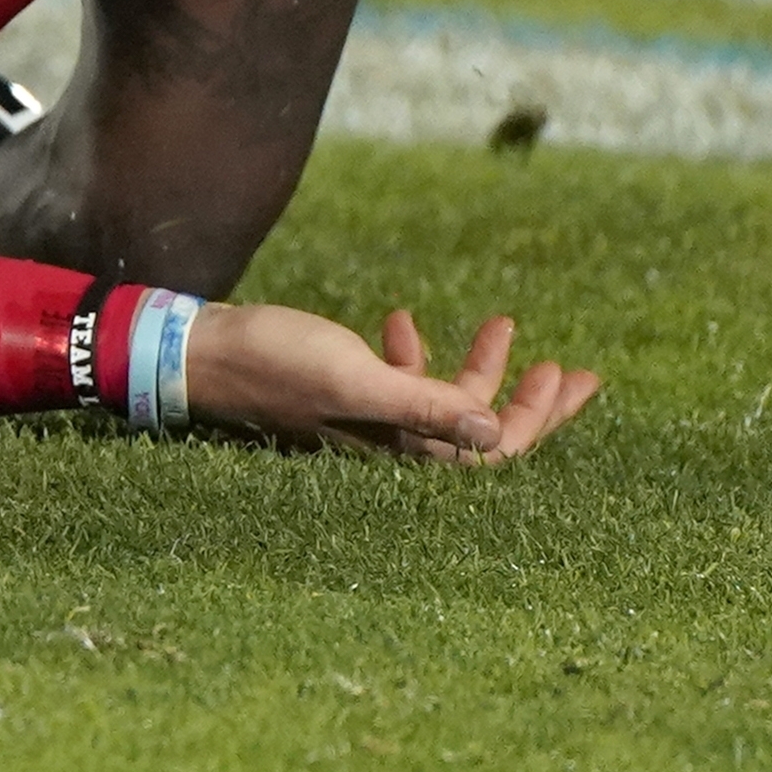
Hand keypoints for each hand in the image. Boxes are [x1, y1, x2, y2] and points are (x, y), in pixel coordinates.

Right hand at [185, 304, 599, 462]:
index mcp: (402, 450)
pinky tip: (403, 319)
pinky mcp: (346, 396)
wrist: (201, 351)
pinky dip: (417, 354)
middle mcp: (394, 443)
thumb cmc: (273, 363)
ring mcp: (371, 421)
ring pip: (447, 402)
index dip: (538, 418)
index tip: (570, 375)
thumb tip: (495, 430)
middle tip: (571, 370)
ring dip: (478, 367)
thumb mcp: (354, 378)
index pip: (493, 451)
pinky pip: (403, 383)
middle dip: (530, 400)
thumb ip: (423, 404)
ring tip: (501, 323)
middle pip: (482, 432)